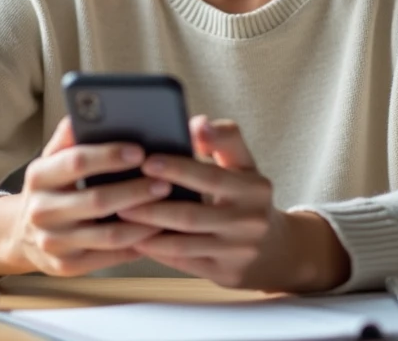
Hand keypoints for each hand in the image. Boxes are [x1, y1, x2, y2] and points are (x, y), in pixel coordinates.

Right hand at [2, 117, 169, 276]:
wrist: (21, 234)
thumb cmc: (52, 187)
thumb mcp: (52, 158)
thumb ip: (70, 135)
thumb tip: (84, 110)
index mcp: (38, 176)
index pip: (76, 161)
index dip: (110, 155)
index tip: (140, 151)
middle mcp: (41, 211)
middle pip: (97, 200)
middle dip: (135, 190)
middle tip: (166, 181)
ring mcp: (53, 242)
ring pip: (108, 235)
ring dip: (144, 221)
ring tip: (169, 206)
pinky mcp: (66, 266)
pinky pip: (110, 257)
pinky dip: (137, 244)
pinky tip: (157, 231)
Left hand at [117, 116, 348, 291]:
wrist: (275, 250)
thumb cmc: (248, 198)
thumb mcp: (245, 165)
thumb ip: (223, 138)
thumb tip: (197, 123)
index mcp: (254, 188)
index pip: (211, 176)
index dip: (178, 168)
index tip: (147, 160)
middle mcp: (249, 222)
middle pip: (192, 215)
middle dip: (152, 205)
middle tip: (121, 194)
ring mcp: (237, 252)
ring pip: (184, 243)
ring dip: (148, 230)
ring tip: (121, 215)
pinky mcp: (225, 274)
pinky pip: (183, 262)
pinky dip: (157, 250)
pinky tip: (136, 238)